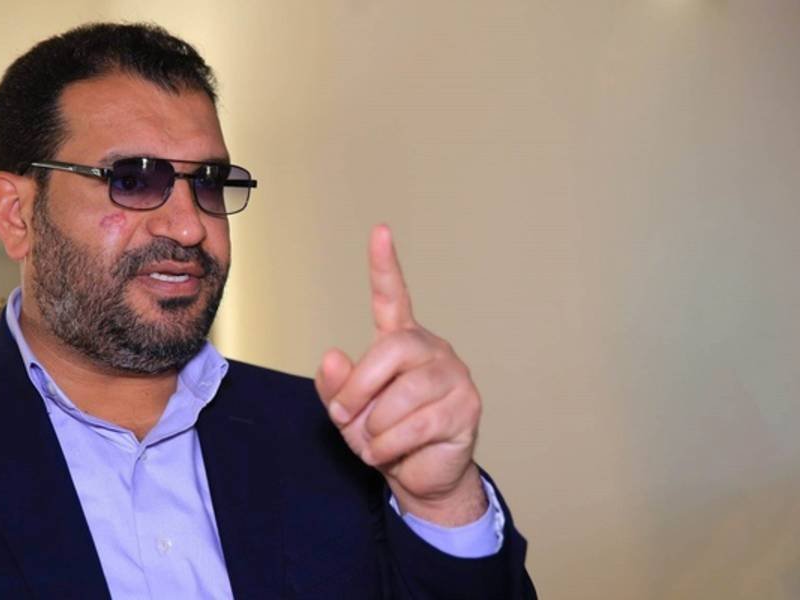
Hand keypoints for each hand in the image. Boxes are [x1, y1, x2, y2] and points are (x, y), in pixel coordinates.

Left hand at [315, 225, 486, 525]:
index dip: (385, 265)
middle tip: (344, 415)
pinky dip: (391, 445)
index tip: (380, 231)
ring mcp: (453, 376)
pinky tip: (392, 452)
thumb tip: (332, 355)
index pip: (394, 296)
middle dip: (360, 387)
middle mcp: (431, 350)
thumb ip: (335, 385)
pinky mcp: (467, 407)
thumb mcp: (348, 411)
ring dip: (376, 426)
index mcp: (401, 342)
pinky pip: (417, 424)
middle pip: (391, 351)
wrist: (419, 476)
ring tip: (376, 441)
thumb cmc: (384, 435)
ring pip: (403, 395)